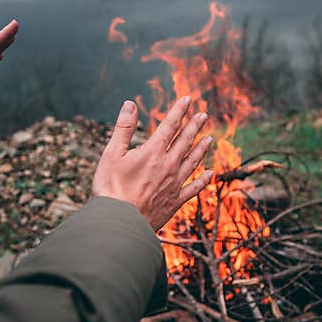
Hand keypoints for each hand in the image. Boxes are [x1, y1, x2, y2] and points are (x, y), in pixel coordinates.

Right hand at [93, 97, 214, 230]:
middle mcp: (168, 166)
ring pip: (193, 162)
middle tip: (203, 115)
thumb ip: (123, 128)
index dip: (179, 111)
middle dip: (194, 126)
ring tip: (209, 139)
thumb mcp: (111, 154)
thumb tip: (130, 104)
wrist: (120, 222)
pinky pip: (194, 188)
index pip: (170, 126)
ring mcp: (174, 184)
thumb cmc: (111, 188)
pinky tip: (210, 174)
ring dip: (201, 149)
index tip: (187, 99)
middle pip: (185, 141)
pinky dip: (203, 180)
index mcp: (152, 152)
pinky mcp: (175, 201)